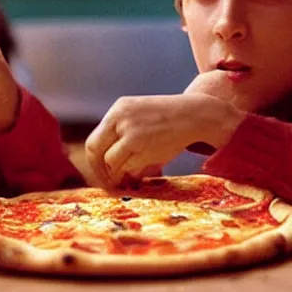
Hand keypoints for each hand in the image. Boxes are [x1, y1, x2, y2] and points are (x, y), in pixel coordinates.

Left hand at [84, 94, 242, 188]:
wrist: (196, 114)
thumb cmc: (170, 120)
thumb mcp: (141, 116)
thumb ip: (123, 135)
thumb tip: (108, 167)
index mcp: (119, 109)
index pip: (94, 140)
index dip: (95, 161)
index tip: (102, 173)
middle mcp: (120, 118)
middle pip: (95, 151)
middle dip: (100, 172)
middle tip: (109, 183)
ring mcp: (130, 131)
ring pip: (111, 162)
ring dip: (119, 175)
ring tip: (130, 179)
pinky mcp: (141, 145)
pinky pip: (128, 167)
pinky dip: (132, 174)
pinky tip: (140, 176)